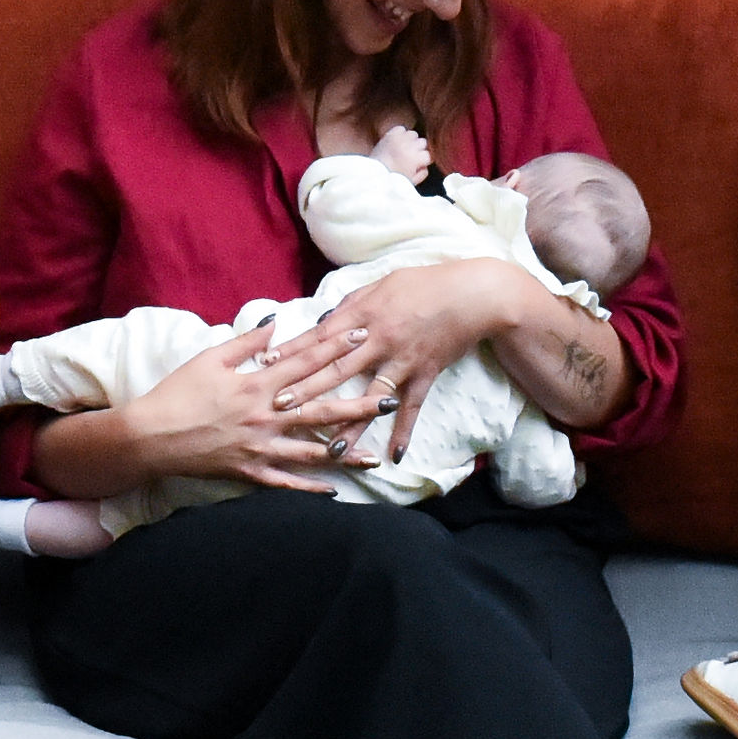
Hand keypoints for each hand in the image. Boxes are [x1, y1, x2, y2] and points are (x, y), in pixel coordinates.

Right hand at [100, 328, 386, 492]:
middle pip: (319, 408)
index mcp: (256, 384)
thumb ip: (245, 341)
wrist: (149, 436)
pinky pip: (284, 482)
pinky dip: (308, 488)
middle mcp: (265, 416)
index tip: (362, 335)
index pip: (305, 362)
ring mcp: (259, 447)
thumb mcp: (208, 358)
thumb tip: (274, 321)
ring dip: (344, 452)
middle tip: (389, 397)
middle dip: (357, 403)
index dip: (335, 348)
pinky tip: (333, 491)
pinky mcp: (248, 471)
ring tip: (373, 454)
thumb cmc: (176, 393)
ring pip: (310, 451)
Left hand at [260, 259, 523, 462]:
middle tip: (277, 407)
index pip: (320, 337)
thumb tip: (321, 322)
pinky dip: (403, 431)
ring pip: (369, 395)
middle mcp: (379, 339)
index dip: (292, 352)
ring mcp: (402, 359)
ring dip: (348, 421)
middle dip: (305, 389)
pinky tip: (394, 454)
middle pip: (335, 368)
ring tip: (328, 446)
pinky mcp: (425, 373)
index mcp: (363, 314)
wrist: (472, 293)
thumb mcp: (379, 284)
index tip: (265, 366)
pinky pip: (412, 406)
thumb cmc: (423, 283)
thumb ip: (349, 305)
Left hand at [372, 125, 431, 182]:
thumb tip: (425, 165)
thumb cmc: (392, 179)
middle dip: (418, 149)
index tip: (419, 162)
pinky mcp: (391, 134)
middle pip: (423, 143)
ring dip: (410, 140)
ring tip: (403, 148)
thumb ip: (423, 173)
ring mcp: (400, 138)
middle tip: (410, 156)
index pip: (429, 154)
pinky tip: (396, 141)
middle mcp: (410, 146)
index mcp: (416, 159)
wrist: (372, 173)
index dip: (424, 159)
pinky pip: (401, 129)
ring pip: (413, 134)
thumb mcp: (412, 181)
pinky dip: (400, 134)